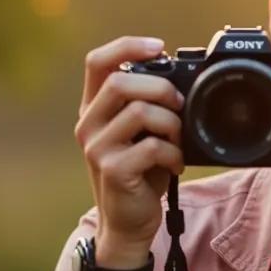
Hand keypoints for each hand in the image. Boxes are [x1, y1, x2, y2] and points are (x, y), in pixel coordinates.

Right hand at [73, 36, 185, 264]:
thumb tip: (181, 80)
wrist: (128, 224)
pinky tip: (176, 165)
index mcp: (94, 109)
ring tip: (178, 141)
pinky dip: (174, 153)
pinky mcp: (112, 170)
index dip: (127, 47)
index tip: (159, 47)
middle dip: (160, 88)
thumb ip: (148, 106)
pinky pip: (151, 146)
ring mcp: (96, 148)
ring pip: (140, 112)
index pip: (97, 62)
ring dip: (172, 124)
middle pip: (120, 82)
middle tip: (179, 105)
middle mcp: (88, 125)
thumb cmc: (140, 174)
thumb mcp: (141, 133)